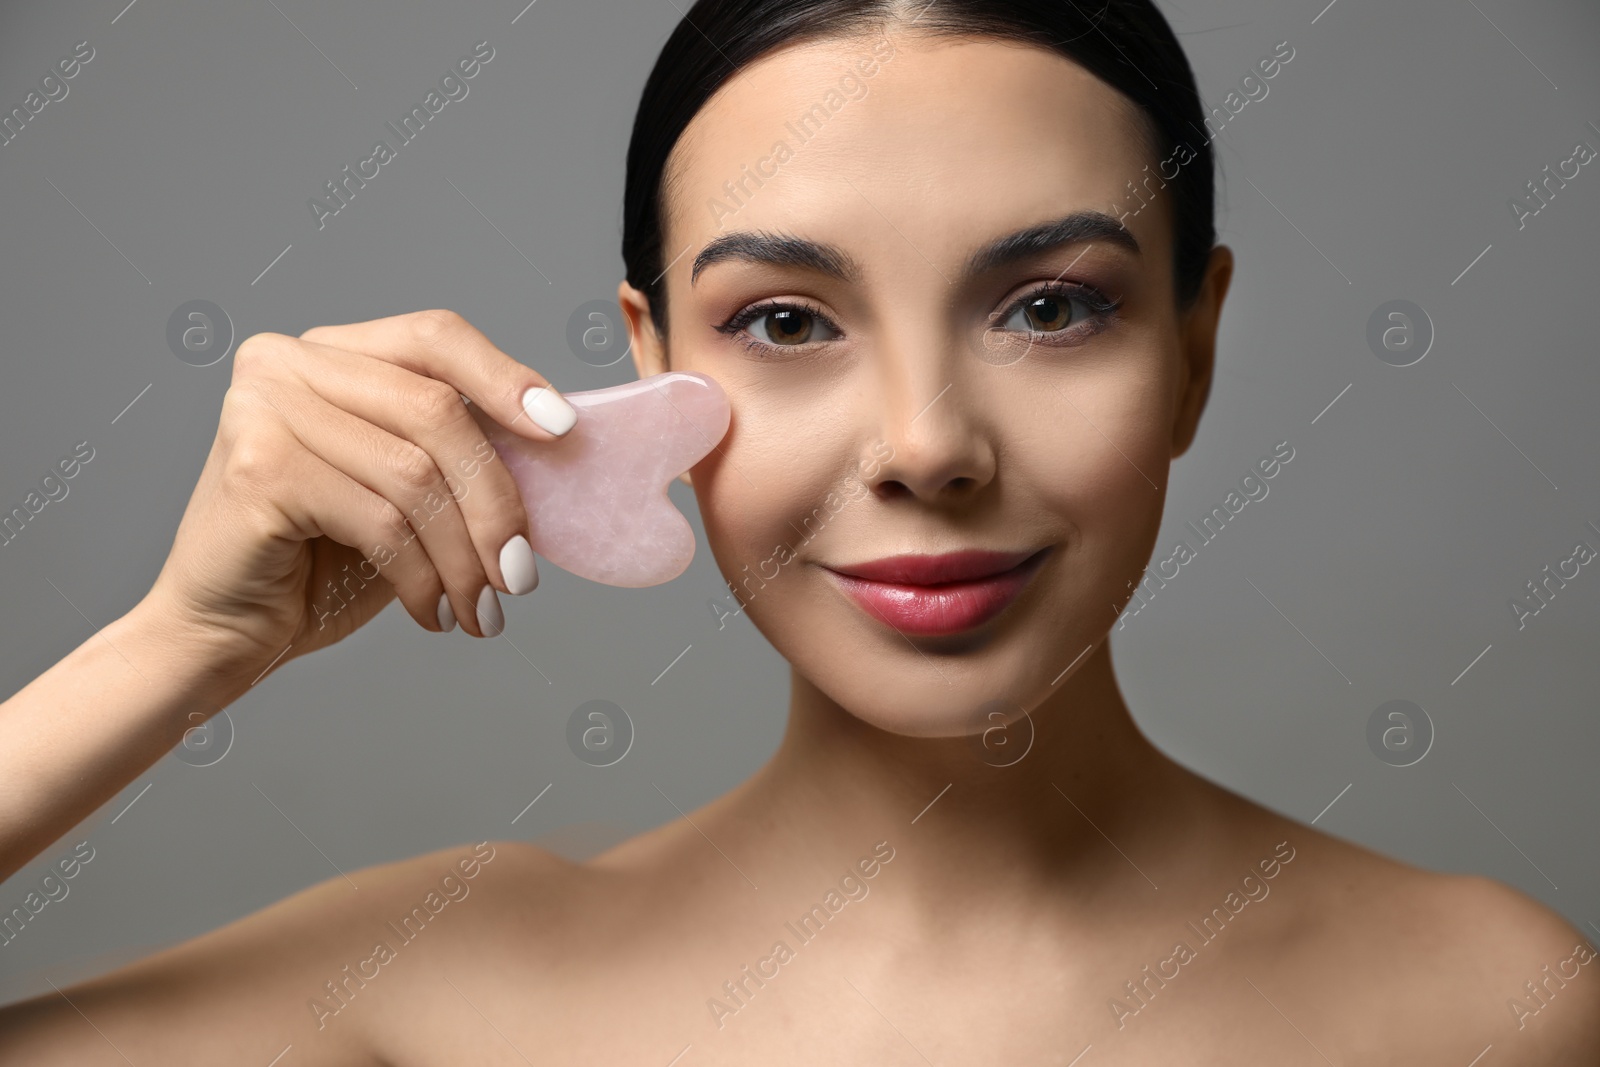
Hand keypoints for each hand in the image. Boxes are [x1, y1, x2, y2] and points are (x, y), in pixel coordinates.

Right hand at [143, 308, 577, 683]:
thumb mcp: (403, 490)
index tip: (563, 430)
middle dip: (496, 502)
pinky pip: (380, 520)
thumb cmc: (321, 560)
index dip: (506, 377)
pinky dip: (421, 578)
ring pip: (415, 474)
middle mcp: (287, 362)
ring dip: (465, 556)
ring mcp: (264, 408)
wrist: (225, 629)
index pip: (436, 336)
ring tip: (483, 609)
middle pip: (437, 410)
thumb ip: (456, 450)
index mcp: (330, 352)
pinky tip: (432, 613)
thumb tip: (556, 438)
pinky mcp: (257, 468)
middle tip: (522, 574)